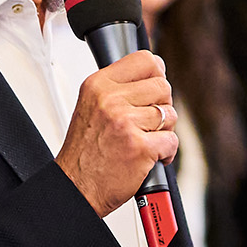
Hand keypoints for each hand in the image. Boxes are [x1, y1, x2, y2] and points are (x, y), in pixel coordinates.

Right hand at [54, 51, 178, 216]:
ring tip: (144, 140)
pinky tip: (149, 156)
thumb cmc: (85, 152)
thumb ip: (118, 88)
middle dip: (161, 106)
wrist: (75, 187)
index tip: (153, 88)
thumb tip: (154, 74)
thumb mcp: (91, 106)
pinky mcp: (140, 147)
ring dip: (164, 131)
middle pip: (163, 86)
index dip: (156, 74)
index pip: (145, 60)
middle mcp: (110, 100)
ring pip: (170, 114)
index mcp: (98, 85)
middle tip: (146, 123)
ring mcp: (125, 123)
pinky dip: (166, 153)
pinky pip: (172, 141)